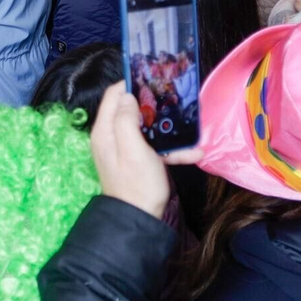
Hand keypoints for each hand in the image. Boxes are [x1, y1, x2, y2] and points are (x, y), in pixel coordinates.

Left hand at [90, 82, 197, 219]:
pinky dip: (172, 149)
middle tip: (174, 100)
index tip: (154, 81)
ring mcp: (125, 148)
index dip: (131, 84)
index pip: (114, 96)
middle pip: (131, 109)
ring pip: (147, 128)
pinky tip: (195, 152)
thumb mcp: (132, 148)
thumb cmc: (137, 183)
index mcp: (105, 130)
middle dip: (153, 104)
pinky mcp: (139, 159)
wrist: (141, 219)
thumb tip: (127, 96)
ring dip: (168, 128)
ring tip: (190, 126)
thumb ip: (126, 120)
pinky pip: (154, 147)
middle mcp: (112, 136)